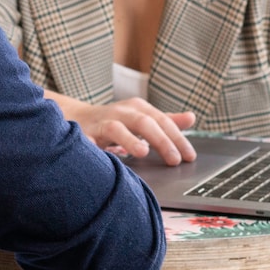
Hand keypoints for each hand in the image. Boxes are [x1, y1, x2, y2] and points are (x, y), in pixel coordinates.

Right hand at [70, 98, 197, 164]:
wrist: (78, 117)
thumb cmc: (116, 121)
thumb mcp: (142, 118)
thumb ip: (166, 121)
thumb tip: (191, 118)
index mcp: (138, 108)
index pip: (162, 121)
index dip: (177, 139)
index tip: (189, 157)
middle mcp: (121, 112)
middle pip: (144, 123)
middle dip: (161, 141)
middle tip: (174, 160)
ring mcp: (102, 122)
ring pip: (116, 128)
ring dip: (130, 140)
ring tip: (142, 153)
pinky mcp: (84, 133)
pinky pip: (88, 141)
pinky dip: (94, 148)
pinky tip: (103, 157)